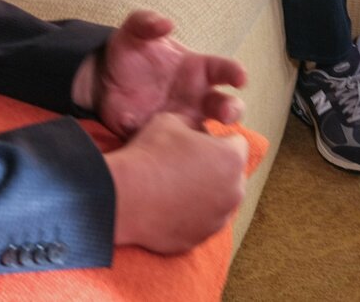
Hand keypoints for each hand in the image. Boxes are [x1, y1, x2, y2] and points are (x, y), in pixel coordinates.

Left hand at [72, 9, 246, 138]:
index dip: (235, 73)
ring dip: (209, 141)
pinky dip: (173, 153)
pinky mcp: (162, 141)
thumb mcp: (134, 30)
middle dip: (231, 110)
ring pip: (206, 136)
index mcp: (196, 69)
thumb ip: (147, 22)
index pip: (223, 70)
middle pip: (225, 107)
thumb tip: (166, 24)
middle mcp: (195, 97)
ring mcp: (181, 121)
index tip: (241, 78)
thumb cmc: (128, 51)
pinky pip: (174, 152)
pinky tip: (165, 149)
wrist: (101, 79)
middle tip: (226, 114)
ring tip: (203, 142)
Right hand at [107, 112, 247, 253]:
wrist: (123, 197)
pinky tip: (170, 206)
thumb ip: (194, 123)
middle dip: (217, 167)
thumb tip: (199, 129)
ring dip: (207, 192)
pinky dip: (193, 214)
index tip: (198, 142)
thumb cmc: (149, 154)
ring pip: (220, 200)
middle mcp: (233, 191)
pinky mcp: (200, 239)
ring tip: (177, 185)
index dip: (217, 140)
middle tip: (188, 163)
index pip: (237, 143)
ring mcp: (218, 219)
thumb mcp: (172, 120)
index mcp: (231, 159)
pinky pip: (203, 221)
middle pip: (233, 174)